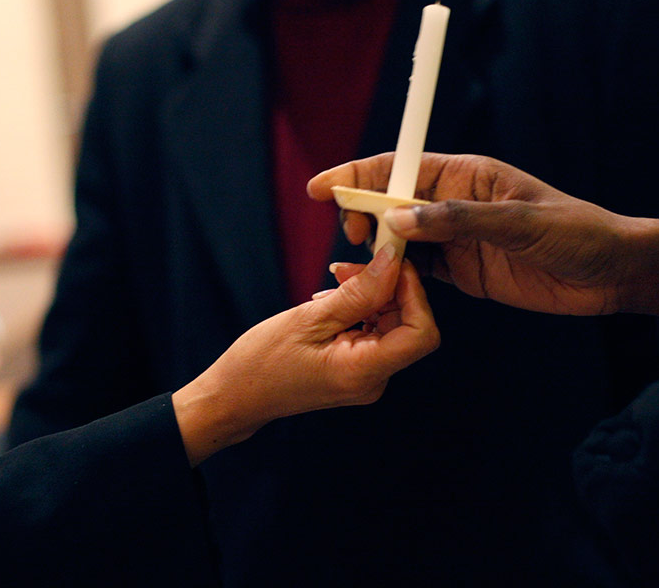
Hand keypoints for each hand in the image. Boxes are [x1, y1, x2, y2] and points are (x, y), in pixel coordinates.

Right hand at [173, 248, 438, 466]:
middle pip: (408, 324)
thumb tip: (392, 262)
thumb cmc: (262, 362)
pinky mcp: (357, 370)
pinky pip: (374, 333)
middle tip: (351, 267)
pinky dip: (361, 310)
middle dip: (388, 288)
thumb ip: (357, 292)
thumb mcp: (309, 318)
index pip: (421, 334)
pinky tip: (334, 299)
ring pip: (392, 325)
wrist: (237, 395)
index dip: (414, 294)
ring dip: (372, 295)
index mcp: (364, 372)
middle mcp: (373, 380)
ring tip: (336, 281)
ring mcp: (367, 377)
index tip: (391, 266)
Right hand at [308, 152, 658, 322]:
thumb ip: (457, 220)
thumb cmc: (577, 233)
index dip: (358, 175)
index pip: (401, 167)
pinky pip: (417, 269)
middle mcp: (454, 203)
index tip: (323, 187)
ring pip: (399, 238)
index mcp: (466, 176)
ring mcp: (456, 238)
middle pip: (391, 202)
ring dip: (374, 249)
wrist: (612, 274)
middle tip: (346, 238)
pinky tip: (375, 284)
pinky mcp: (462, 270)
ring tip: (352, 265)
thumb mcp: (519, 222)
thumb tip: (397, 219)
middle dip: (360, 215)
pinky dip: (393, 275)